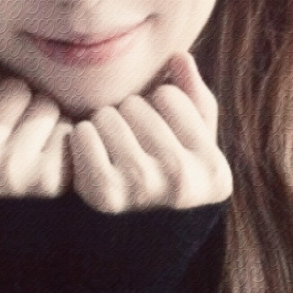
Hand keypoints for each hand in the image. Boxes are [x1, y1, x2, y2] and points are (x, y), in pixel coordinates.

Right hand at [0, 42, 72, 200]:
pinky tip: (56, 151)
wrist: (29, 222)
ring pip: (45, 104)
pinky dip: (67, 132)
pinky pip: (69, 125)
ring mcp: (14, 179)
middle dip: (20, 96)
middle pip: (13, 88)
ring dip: (47, 112)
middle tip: (16, 124)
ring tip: (35, 138)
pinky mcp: (54, 181)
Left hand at [69, 52, 232, 212]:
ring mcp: (142, 188)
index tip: (159, 128)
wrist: (126, 237)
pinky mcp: (103, 194)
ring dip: (103, 123)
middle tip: (128, 137)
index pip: (170, 96)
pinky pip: (84, 134)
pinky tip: (90, 154)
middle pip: (136, 104)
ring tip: (110, 144)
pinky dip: (81, 137)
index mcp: (212, 169)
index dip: (158, 103)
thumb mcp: (193, 142)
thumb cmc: (163, 173)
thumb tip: (178, 56)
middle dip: (128, 112)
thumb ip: (193, 96)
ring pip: (108, 115)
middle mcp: (181, 181)